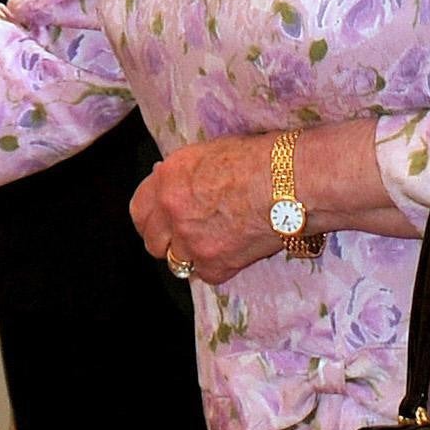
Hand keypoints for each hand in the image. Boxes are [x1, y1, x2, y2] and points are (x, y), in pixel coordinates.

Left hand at [128, 134, 283, 285]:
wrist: (290, 183)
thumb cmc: (258, 159)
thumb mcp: (206, 155)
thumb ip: (183, 177)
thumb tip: (174, 187)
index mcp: (167, 180)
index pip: (139, 211)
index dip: (151, 219)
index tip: (160, 222)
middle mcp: (172, 212)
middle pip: (153, 242)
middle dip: (167, 241)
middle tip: (187, 237)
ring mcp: (191, 241)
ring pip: (176, 263)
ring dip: (191, 256)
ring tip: (214, 245)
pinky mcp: (215, 265)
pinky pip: (206, 274)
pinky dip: (218, 268)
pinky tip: (235, 252)